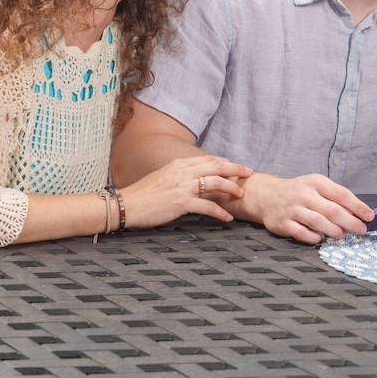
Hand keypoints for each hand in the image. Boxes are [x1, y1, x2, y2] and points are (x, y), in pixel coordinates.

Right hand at [120, 154, 251, 226]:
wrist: (127, 205)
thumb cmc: (143, 194)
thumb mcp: (163, 177)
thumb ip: (180, 175)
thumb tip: (194, 178)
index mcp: (179, 164)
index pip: (208, 160)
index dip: (225, 163)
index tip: (236, 167)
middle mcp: (183, 172)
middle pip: (217, 166)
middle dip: (236, 169)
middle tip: (249, 174)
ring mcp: (183, 187)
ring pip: (216, 183)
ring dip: (232, 188)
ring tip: (242, 195)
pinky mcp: (181, 203)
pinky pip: (207, 206)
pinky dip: (220, 212)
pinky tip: (227, 218)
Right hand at [239, 173, 373, 244]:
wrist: (267, 195)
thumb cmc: (299, 192)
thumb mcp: (316, 186)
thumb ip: (335, 197)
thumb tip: (359, 213)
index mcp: (316, 182)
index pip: (341, 194)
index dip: (358, 206)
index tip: (369, 216)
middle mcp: (304, 194)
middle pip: (332, 210)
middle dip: (350, 222)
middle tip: (361, 230)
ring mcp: (293, 209)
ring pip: (319, 223)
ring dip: (335, 231)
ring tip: (342, 234)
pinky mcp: (283, 224)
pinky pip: (303, 234)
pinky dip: (315, 238)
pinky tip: (321, 238)